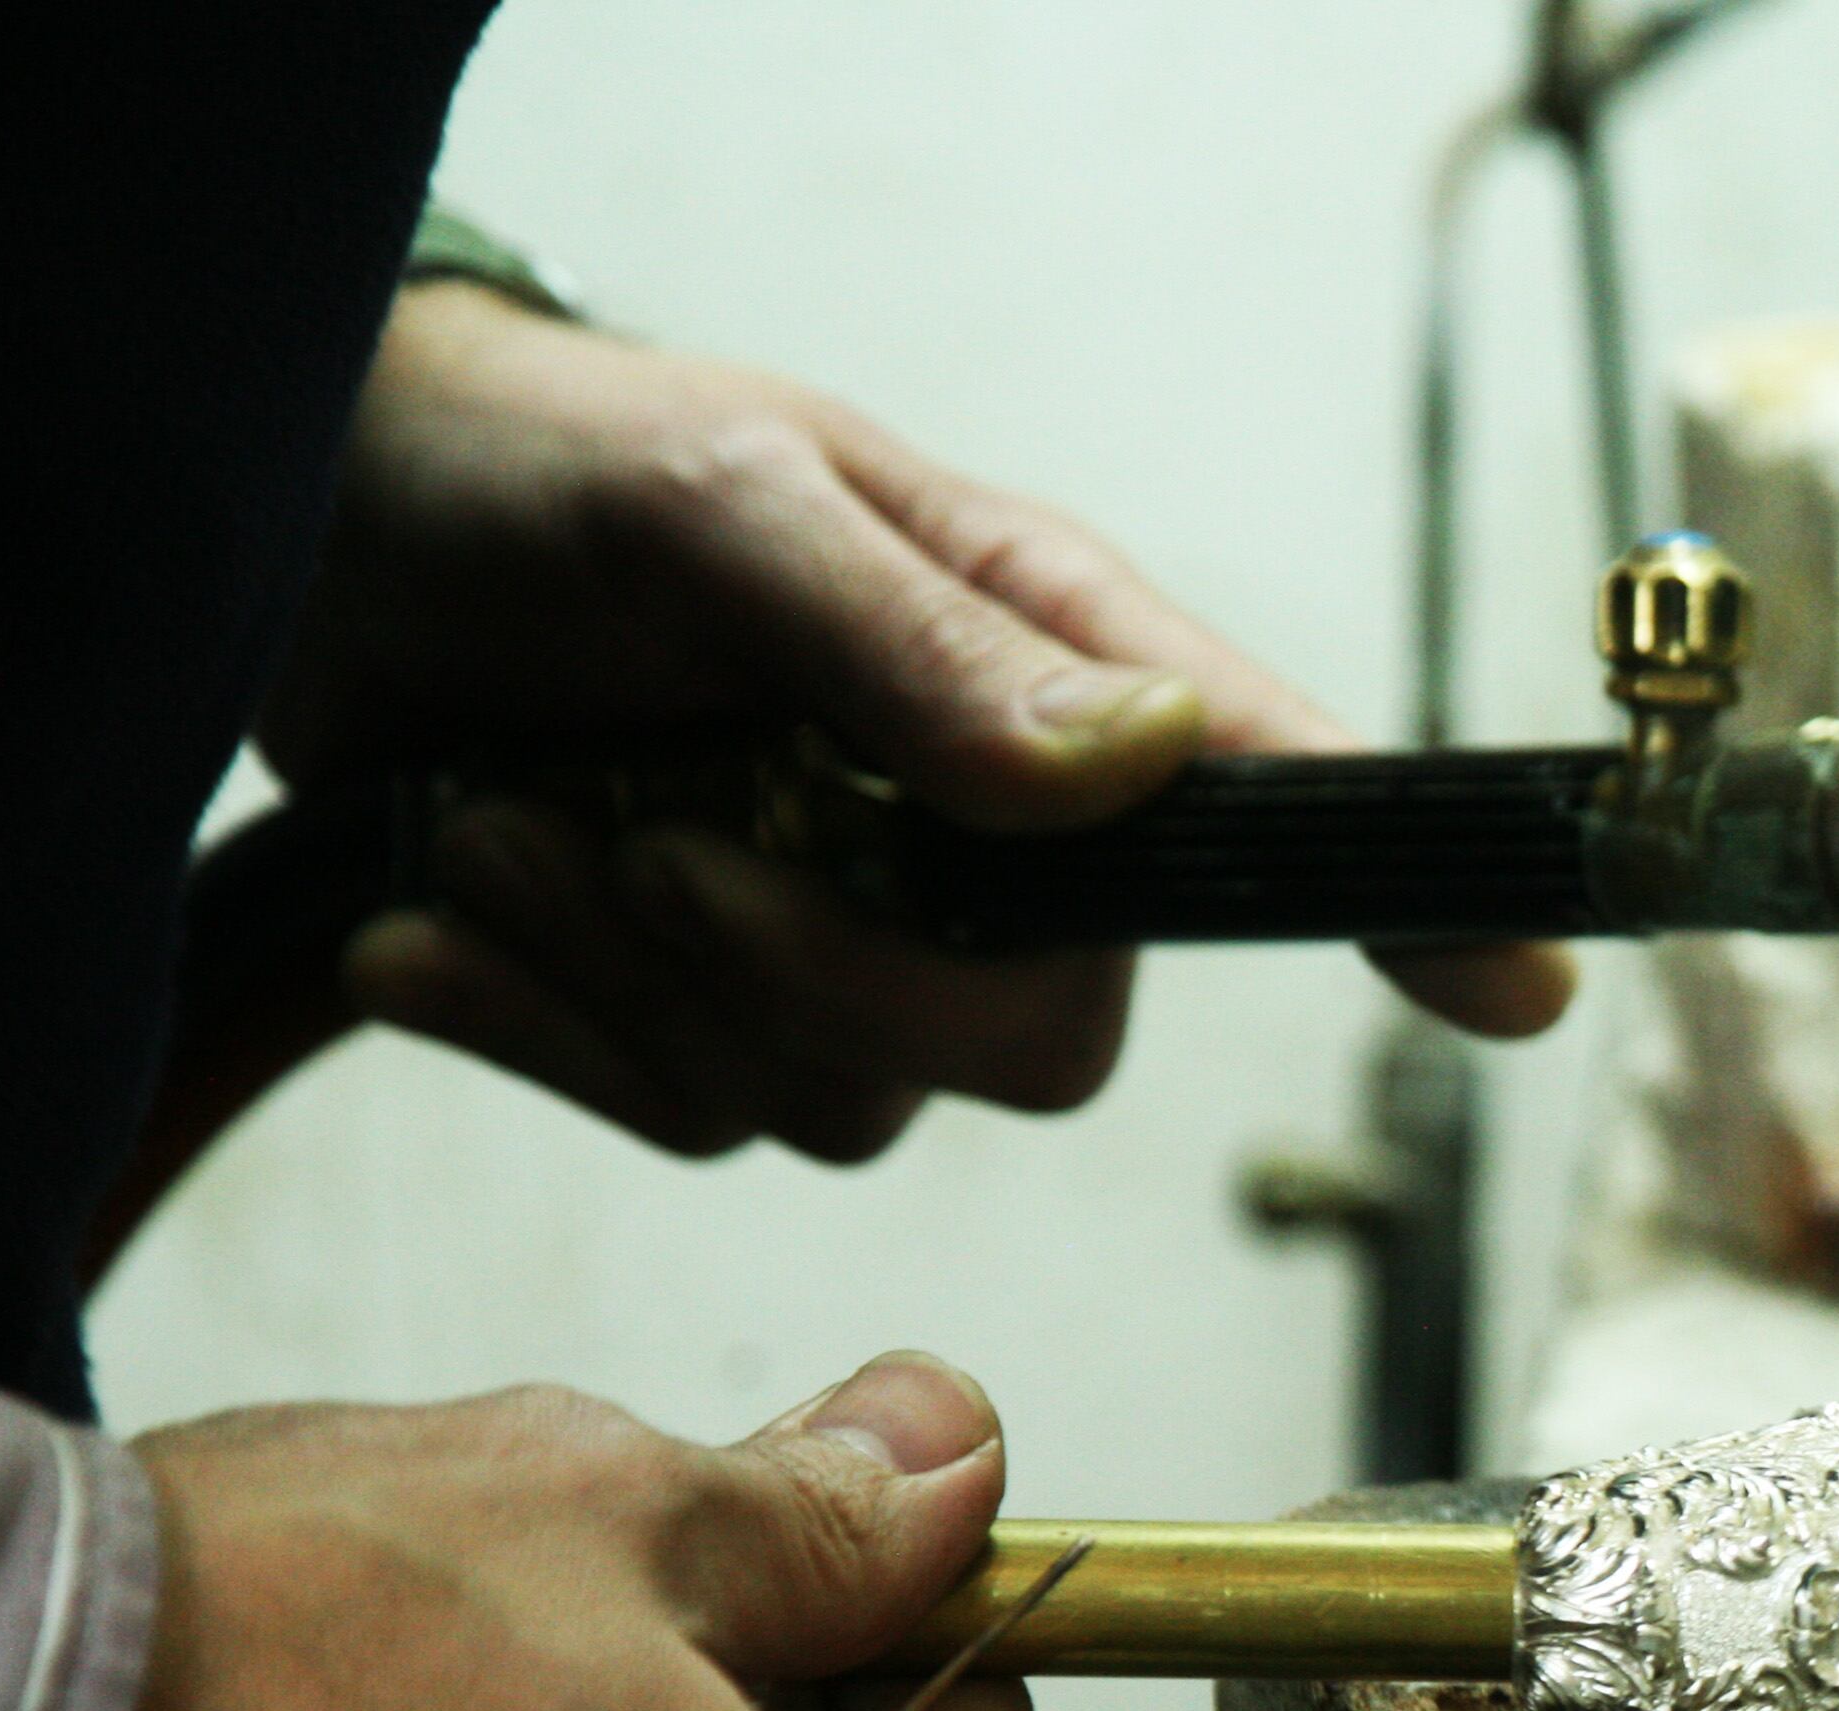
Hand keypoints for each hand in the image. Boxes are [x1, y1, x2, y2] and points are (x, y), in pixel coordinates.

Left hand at [259, 285, 1569, 1164]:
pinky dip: (545, 1021)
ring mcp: (859, 944)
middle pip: (1038, 1038)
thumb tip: (1128, 773)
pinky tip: (448, 897)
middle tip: (646, 828)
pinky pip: (683, 1117)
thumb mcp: (719, 500)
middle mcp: (995, 837)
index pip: (1281, 808)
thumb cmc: (539, 465)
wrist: (313, 538)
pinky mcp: (718, 1018)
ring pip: (836, 1100)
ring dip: (633, 974)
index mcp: (1057, 675)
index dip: (1414, 904)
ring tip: (501, 810)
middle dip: (822, 971)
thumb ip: (917, 643)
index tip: (1526, 984)